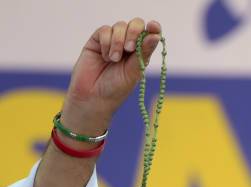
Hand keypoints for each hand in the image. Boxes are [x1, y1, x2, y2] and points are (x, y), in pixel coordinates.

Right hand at [61, 18, 161, 134]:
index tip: (153, 27)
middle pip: (135, 24)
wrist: (93, 97)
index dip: (153, 27)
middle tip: (130, 48)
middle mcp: (128, 44)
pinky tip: (105, 57)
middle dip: (134, 32)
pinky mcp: (97, 41)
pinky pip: (104, 30)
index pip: (150, 33)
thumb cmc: (116, 88)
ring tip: (114, 60)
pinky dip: (106, 42)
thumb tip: (156, 35)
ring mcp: (112, 41)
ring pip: (119, 26)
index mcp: (141, 52)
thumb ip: (143, 52)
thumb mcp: (134, 71)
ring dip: (118, 42)